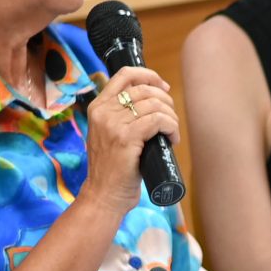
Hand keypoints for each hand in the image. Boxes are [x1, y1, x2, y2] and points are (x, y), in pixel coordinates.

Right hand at [76, 65, 181, 212]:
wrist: (103, 195)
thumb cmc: (112, 168)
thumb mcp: (109, 134)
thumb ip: (120, 116)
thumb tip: (151, 101)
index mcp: (97, 107)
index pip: (125, 75)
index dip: (149, 76)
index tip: (163, 87)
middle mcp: (103, 111)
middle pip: (145, 89)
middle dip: (165, 101)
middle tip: (170, 119)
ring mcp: (113, 124)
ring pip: (154, 104)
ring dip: (171, 116)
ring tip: (172, 131)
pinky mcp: (126, 138)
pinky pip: (157, 120)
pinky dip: (171, 127)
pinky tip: (172, 139)